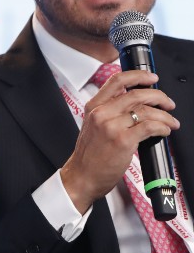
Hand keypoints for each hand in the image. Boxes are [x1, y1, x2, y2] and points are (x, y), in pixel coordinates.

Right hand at [61, 70, 179, 213]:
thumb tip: (135, 103)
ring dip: (165, 115)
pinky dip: (162, 127)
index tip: (152, 78)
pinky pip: (150, 127)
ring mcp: (111, 127)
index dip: (138, 76)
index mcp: (93, 107)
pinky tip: (164, 131)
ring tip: (170, 122)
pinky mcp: (123, 141)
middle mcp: (101, 114)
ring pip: (146, 110)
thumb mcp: (92, 125)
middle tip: (168, 103)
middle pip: (136, 94)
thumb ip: (109, 111)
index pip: (117, 81)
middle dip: (159, 96)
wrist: (82, 176)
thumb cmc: (89, 154)